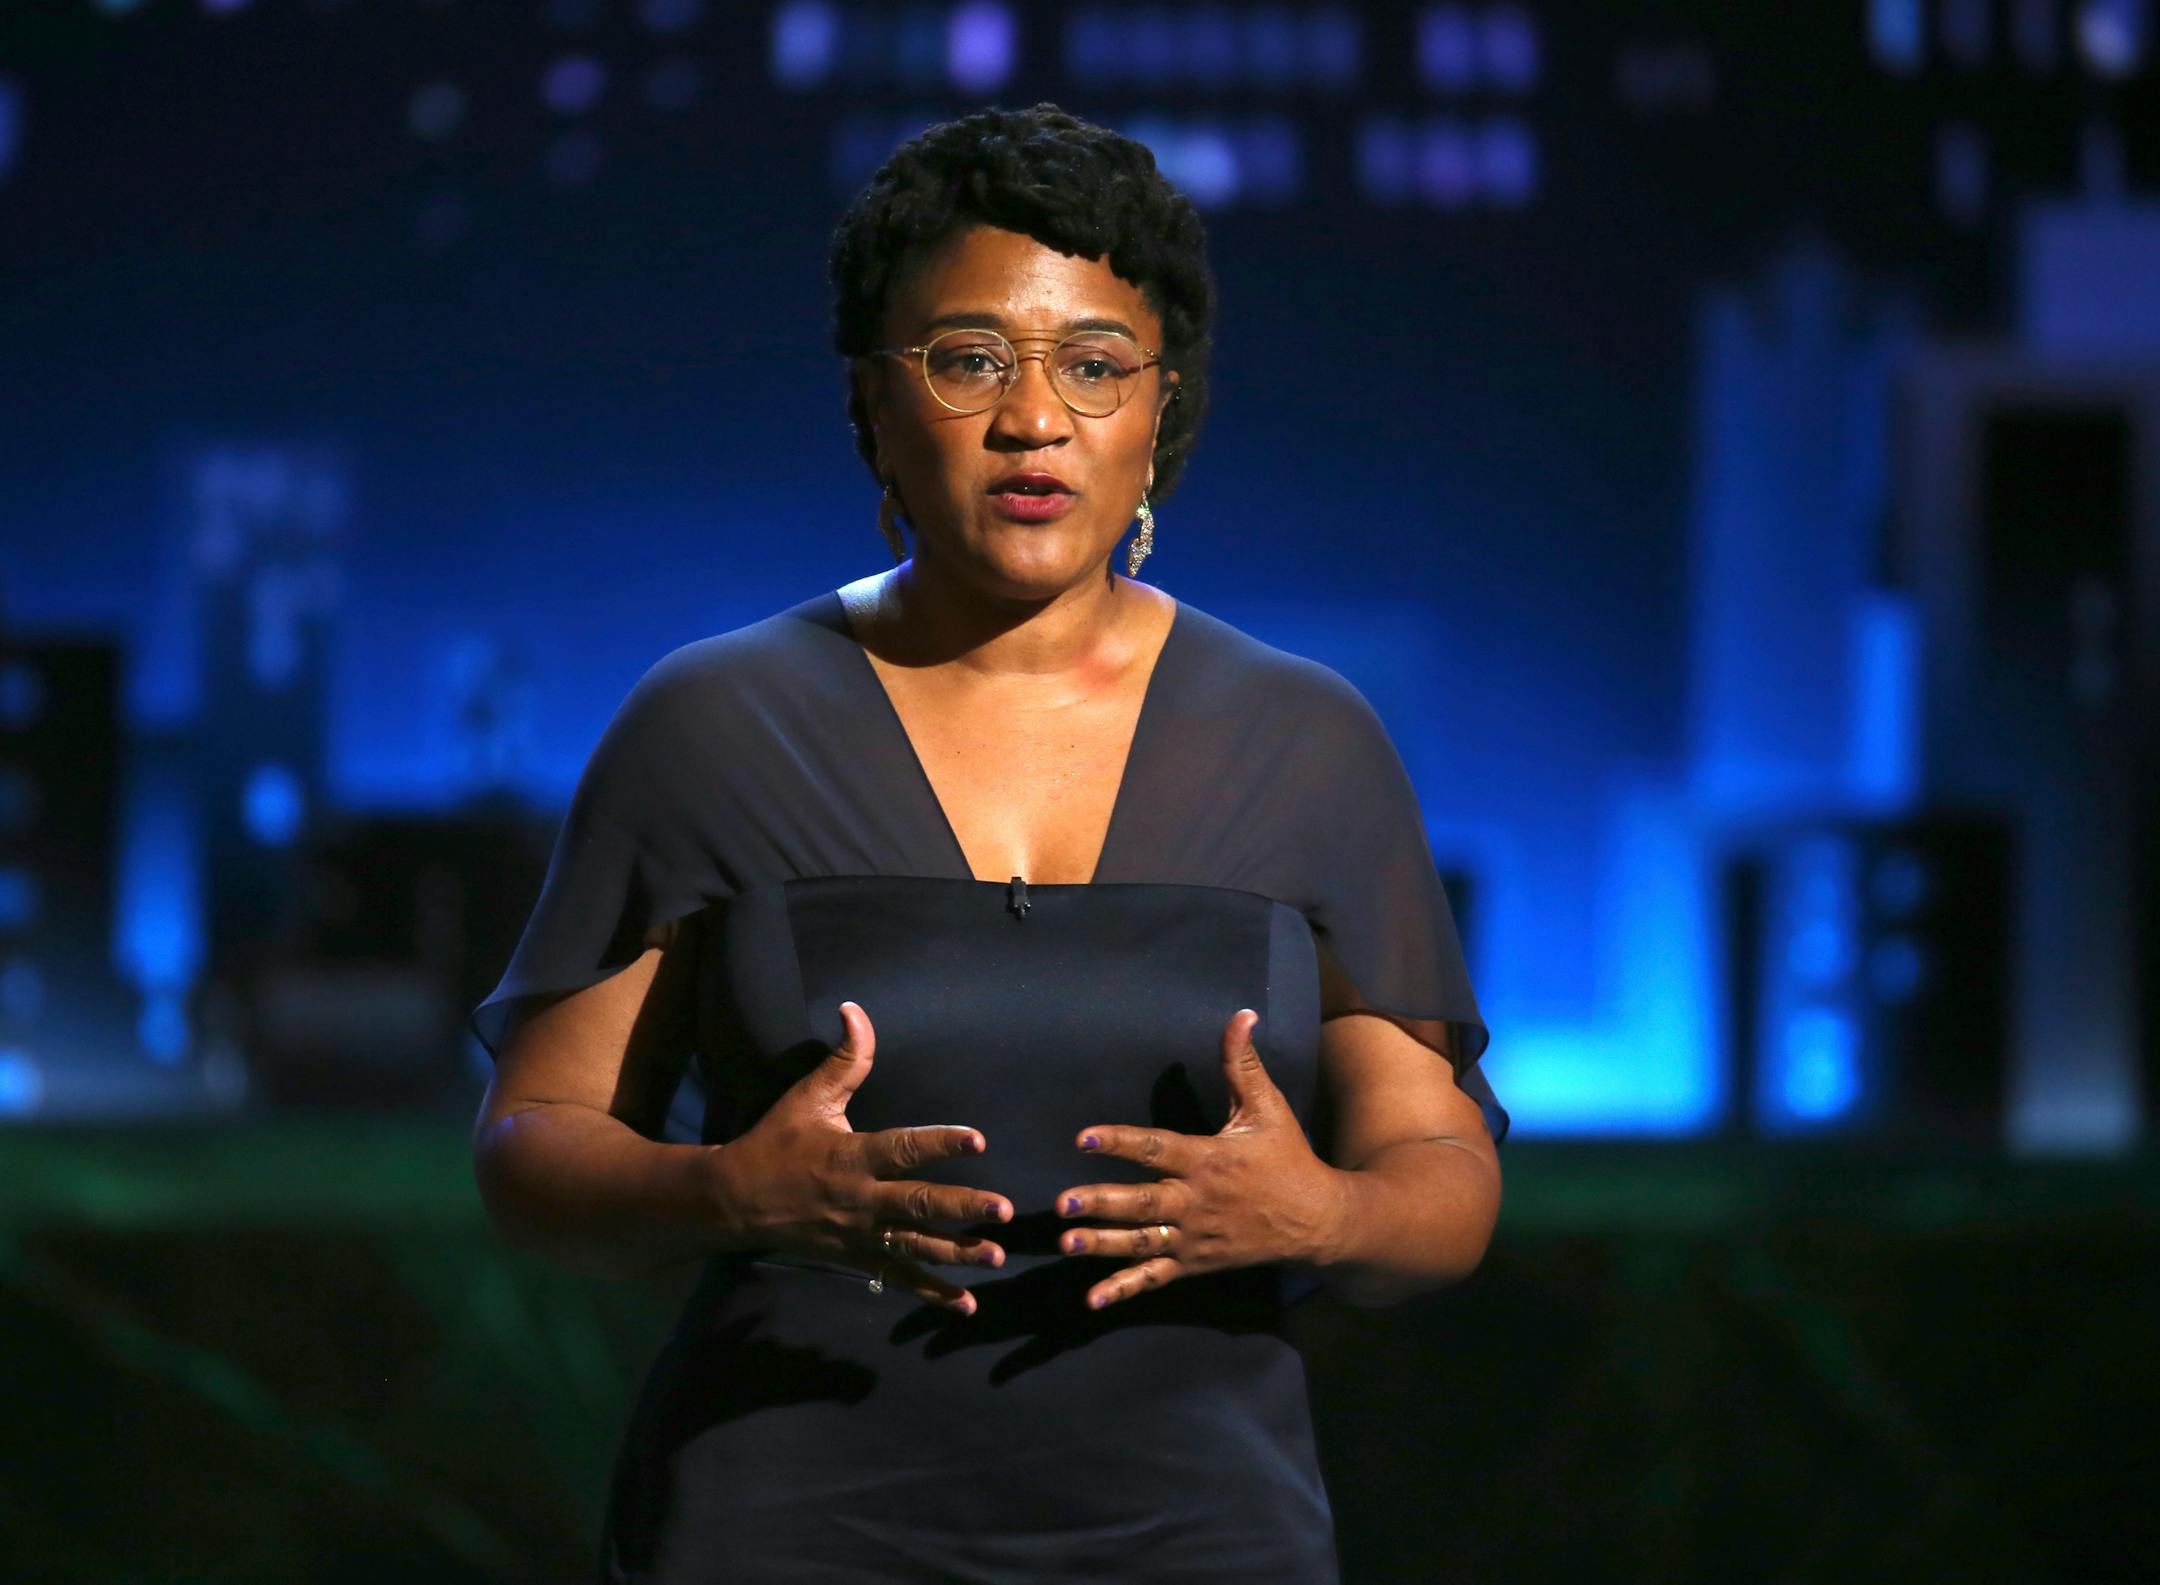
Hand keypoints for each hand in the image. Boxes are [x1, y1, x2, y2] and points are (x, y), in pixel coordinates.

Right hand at [713, 1000, 1010, 1313]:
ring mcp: (860, 1235)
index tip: (978, 1139)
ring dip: (957, 1254)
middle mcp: (860, 1199)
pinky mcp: (858, 1259)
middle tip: (1003, 1209)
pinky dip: (933, 1293)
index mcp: (852, 1156)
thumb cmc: (777, 1142)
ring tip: (997, 1256)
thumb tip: (856, 1010)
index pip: (903, 1148)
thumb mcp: (808, 1097)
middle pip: (917, 1205)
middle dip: (962, 1208)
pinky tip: (967, 1305)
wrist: (735, 1201)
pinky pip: (900, 1278)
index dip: (941, 1143)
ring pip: (915, 1246)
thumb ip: (844, 1059)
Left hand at [1053, 1008, 1344, 1310]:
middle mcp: (1196, 1201)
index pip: (1157, 1149)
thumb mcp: (1268, 1108)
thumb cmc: (1287, 1158)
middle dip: (1102, 1204)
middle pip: (1144, 1203)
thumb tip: (1240, 1015)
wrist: (1317, 1220)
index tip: (1084, 1138)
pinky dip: (1124, 1290)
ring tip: (1067, 1242)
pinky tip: (1092, 1300)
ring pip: (1143, 1243)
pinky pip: (1156, 1279)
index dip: (1120, 1142)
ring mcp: (1194, 1237)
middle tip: (1063, 1203)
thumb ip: (1242, 1064)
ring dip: (1103, 1244)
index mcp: (1207, 1160)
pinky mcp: (1195, 1262)